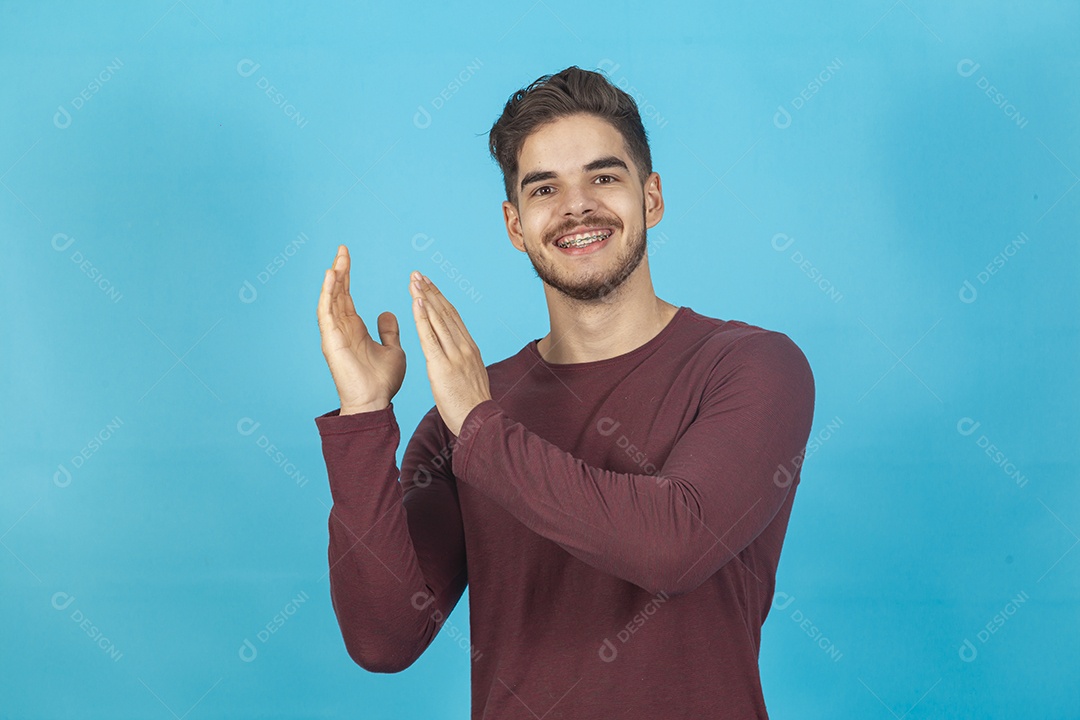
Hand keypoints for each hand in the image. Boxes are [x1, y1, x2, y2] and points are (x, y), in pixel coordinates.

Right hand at [316, 245, 405, 413]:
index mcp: (354, 329)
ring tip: (337, 259)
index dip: (346, 276)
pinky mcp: (331, 339)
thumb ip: (389, 331)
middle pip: (336, 293)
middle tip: (342, 249)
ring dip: (332, 278)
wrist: (374, 402)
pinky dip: (326, 293)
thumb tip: (387, 313)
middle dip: (339, 270)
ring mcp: (334, 334)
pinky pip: (325, 312)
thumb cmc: (383, 381)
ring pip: (330, 299)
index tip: (346, 256)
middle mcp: (341, 329)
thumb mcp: (393, 349)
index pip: (346, 296)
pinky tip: (330, 276)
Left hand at [409, 271, 491, 435]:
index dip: (439, 299)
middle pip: (445, 312)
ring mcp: (455, 354)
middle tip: (417, 274)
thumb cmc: (472, 406)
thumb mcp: (470, 378)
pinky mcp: (443, 364)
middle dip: (430, 291)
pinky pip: (430, 336)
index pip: (452, 317)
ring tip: (414, 281)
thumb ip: (462, 363)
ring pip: (437, 319)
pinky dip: (423, 317)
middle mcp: (464, 346)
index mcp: (470, 349)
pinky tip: (416, 302)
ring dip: (424, 298)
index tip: (428, 285)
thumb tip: (455, 358)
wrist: (479, 421)